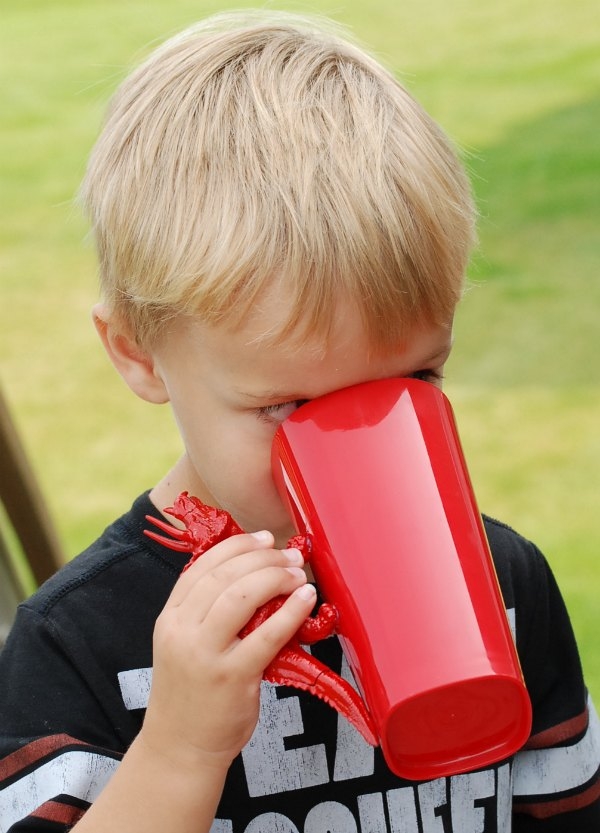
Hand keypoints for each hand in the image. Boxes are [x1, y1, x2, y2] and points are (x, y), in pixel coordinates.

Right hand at [140, 531, 315, 772]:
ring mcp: (206, 655)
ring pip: (242, 596)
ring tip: (298, 574)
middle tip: (290, 555)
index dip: (238, 546)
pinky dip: (291, 611)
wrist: (179, 747)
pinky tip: (307, 598)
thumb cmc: (190, 691)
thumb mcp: (182, 644)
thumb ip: (205, 611)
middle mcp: (183, 631)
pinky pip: (268, 635)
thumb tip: (250, 572)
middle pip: (225, 575)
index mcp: (170, 617)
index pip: (202, 565)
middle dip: (263, 557)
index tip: (264, 538)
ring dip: (276, 577)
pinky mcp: (232, 678)